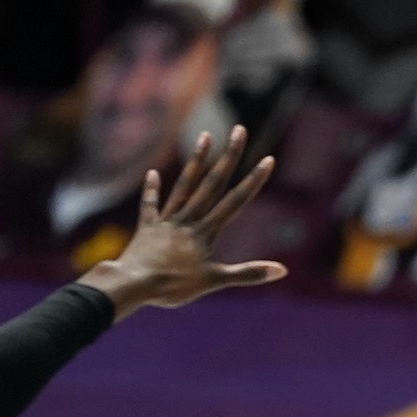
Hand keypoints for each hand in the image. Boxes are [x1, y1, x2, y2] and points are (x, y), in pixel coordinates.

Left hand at [82, 129, 282, 318]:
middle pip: (212, 183)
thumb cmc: (174, 286)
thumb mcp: (214, 281)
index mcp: (206, 232)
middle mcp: (188, 220)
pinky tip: (152, 174)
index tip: (268, 160)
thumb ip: (248, 273)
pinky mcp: (148, 228)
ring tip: (205, 136)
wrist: (133, 284)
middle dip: (229, 156)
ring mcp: (167, 222)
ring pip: (185, 186)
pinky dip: (152, 190)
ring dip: (197, 161)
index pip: (235, 202)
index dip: (253, 181)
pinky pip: (150, 206)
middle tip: (239, 130)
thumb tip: (282, 271)